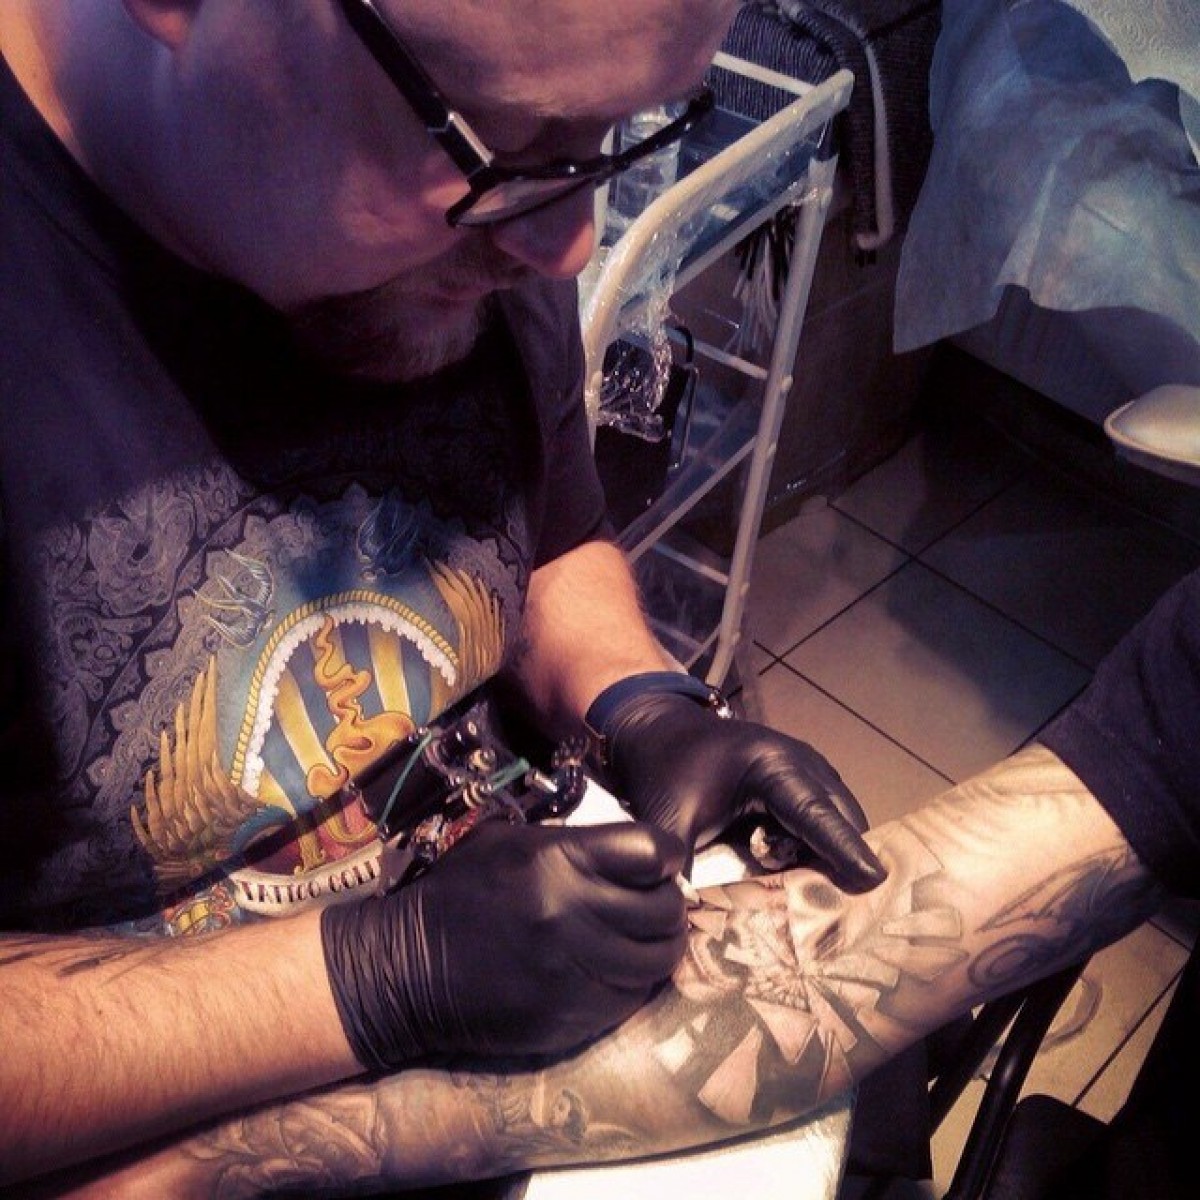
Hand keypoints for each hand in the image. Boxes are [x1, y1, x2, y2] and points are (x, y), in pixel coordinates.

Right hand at [321, 820, 686, 1068]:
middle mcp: (571, 914)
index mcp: (557, 861)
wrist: (408, 970)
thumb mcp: (508, 842)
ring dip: (657, 947)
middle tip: (651, 903)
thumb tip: (637, 853)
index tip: (658, 863)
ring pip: (658, 960)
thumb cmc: (460, 893)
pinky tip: (613, 969)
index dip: (665, 856)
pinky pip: (632, 998)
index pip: (654, 852)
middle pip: (665, 909)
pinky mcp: (571, 1018)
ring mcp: (574, 971)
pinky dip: (633, 982)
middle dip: (667, 904)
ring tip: (639, 939)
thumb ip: (574, 843)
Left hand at [601, 692, 886, 891]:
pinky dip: (823, 850)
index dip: (844, 850)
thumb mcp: (666, 820)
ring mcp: (809, 770)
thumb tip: (685, 921)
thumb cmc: (664, 771)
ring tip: (824, 908)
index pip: (817, 814)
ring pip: (840, 822)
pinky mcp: (806, 783)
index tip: (875, 882)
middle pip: (841, 821)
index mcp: (772, 766)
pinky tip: (805, 883)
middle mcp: (803, 763)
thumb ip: (678, 867)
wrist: (659, 730)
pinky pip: (828, 820)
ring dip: (833, 860)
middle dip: (846, 865)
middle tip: (844, 919)